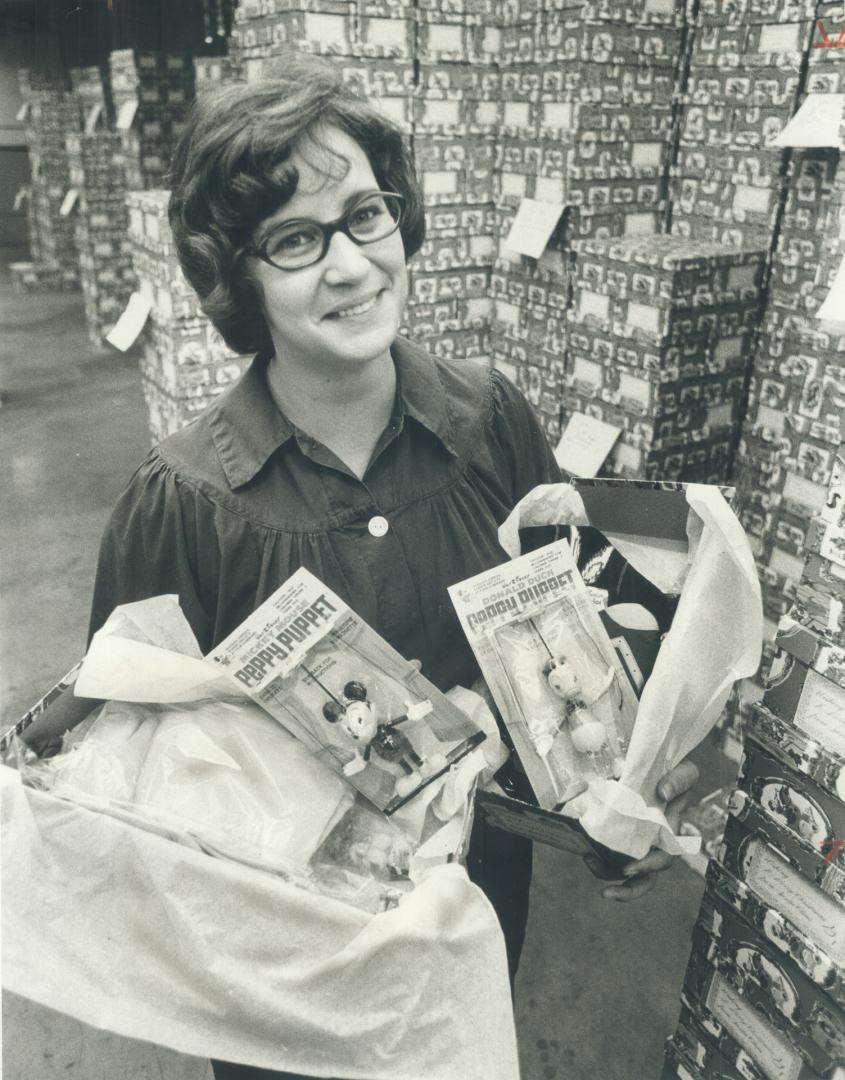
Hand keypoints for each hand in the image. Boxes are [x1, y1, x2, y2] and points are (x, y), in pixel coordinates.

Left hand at [591, 758, 699, 901]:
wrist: (657, 762)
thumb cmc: (674, 770)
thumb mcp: (684, 770)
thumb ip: (678, 779)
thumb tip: (663, 793)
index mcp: (670, 831)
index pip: (665, 856)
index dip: (648, 866)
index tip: (627, 869)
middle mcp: (655, 843)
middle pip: (648, 877)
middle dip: (629, 890)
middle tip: (607, 892)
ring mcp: (638, 842)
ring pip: (630, 874)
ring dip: (610, 877)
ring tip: (590, 864)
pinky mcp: (621, 837)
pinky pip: (613, 857)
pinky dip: (601, 861)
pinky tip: (588, 854)